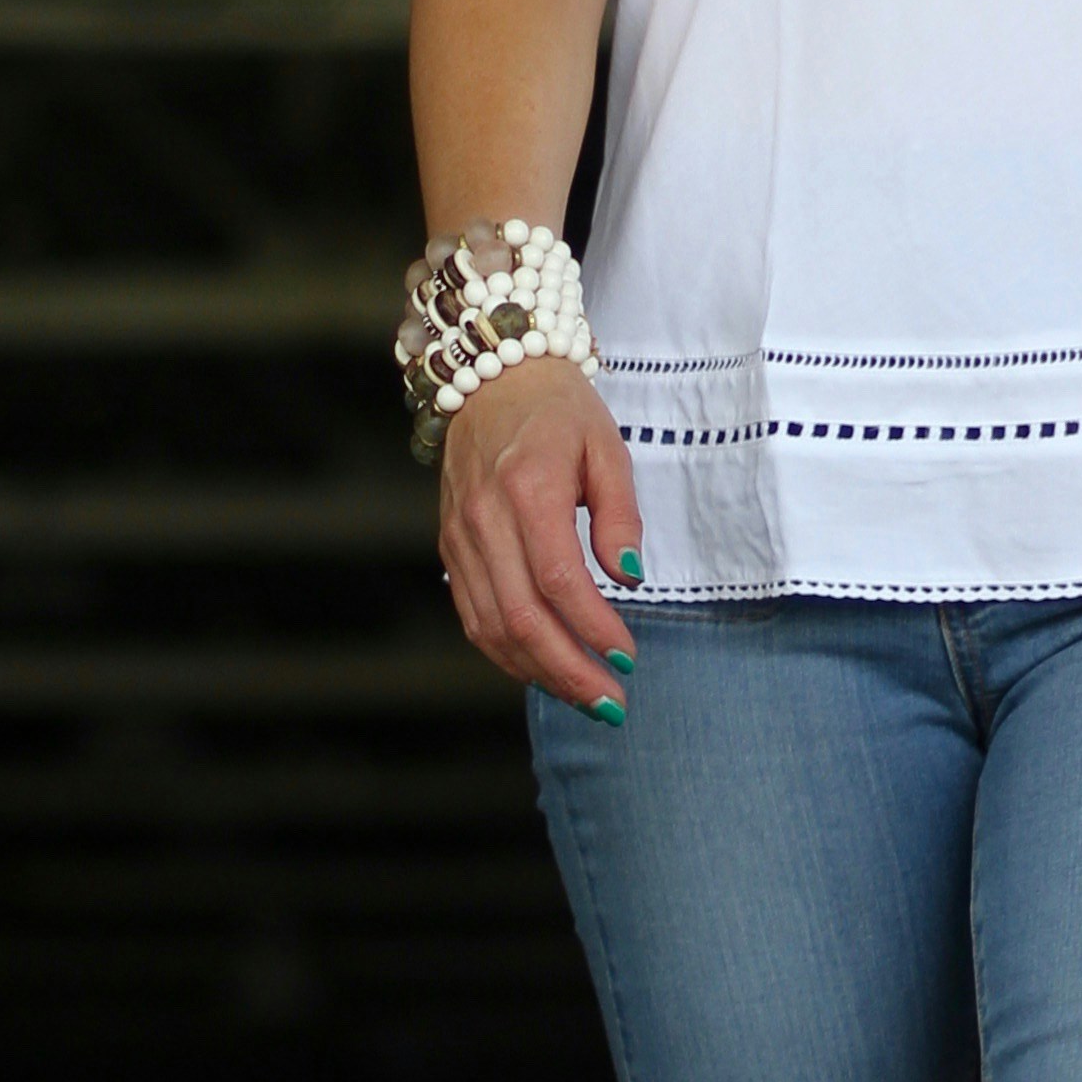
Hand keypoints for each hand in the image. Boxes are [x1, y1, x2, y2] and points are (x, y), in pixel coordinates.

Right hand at [437, 356, 646, 717]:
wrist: (492, 379)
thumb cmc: (560, 412)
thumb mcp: (607, 449)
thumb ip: (622, 516)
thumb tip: (631, 579)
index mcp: (527, 489)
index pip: (559, 580)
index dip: (593, 628)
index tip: (628, 657)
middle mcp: (484, 519)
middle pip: (521, 617)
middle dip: (569, 671)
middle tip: (611, 702)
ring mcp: (460, 537)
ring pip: (491, 628)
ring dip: (540, 673)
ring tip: (586, 697)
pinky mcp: (450, 548)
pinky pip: (473, 617)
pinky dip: (509, 653)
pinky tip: (546, 669)